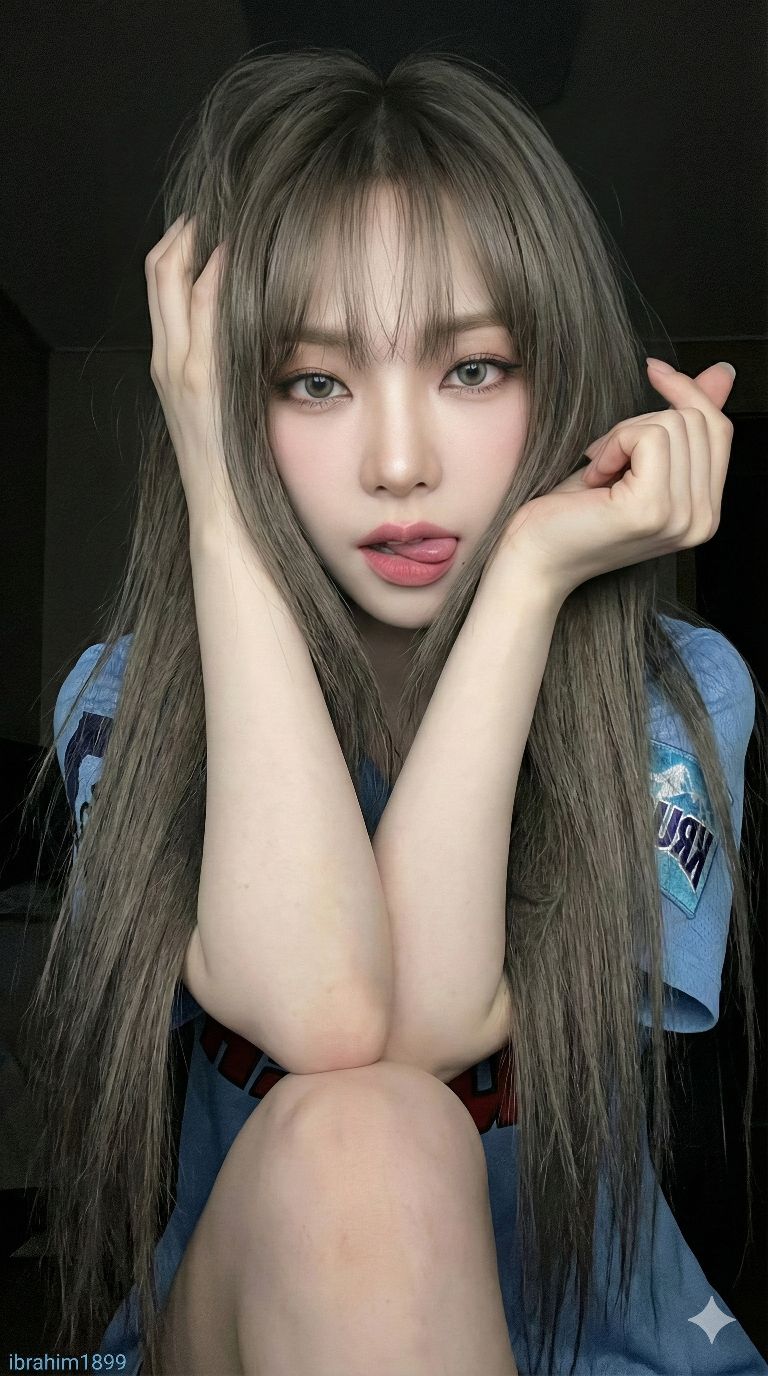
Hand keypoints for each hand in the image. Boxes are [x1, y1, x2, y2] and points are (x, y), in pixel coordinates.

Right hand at [145, 214, 235, 526]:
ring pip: (179, 282)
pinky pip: (207, 311)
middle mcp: (168, 361)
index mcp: (168, 367)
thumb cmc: (232, 470)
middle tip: (214, 208)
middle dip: (185, 232)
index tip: (205, 226)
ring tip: (234, 220)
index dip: (178, 249)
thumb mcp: (221, 412)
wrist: (222, 514)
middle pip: (160, 271)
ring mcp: (183, 368)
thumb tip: (249, 347)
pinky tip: (240, 255)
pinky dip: (220, 276)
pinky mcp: (205, 379)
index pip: (162, 288)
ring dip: (204, 244)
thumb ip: (224, 377)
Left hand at [499, 360, 735, 602]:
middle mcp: (703, 520)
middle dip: (641, 423)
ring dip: (622, 436)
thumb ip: (680, 424)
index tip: (653, 369)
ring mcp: (682, 517)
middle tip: (605, 459)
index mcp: (705, 511)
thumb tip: (722, 372)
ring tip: (599, 472)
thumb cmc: (572, 514)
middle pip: (695, 420)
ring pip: (672, 424)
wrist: (534, 559)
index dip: (689, 391)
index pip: (719, 430)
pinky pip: (649, 436)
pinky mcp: (653, 509)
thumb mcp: (633, 460)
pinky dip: (614, 444)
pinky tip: (595, 476)